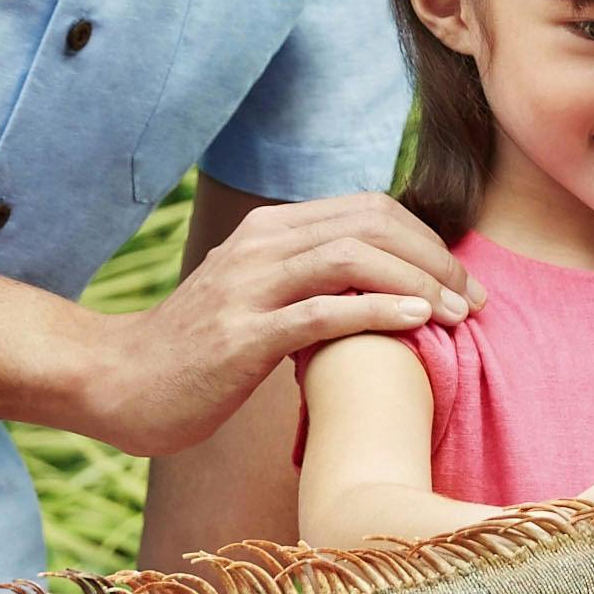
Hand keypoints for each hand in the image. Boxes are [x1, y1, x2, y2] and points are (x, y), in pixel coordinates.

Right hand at [81, 196, 470, 456]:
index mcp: (269, 231)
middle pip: (372, 224)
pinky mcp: (242, 335)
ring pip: (353, 258)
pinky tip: (419, 324)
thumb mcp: (253, 299)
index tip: (461, 280)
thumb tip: (374, 290)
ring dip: (420, 282)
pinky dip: (379, 312)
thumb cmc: (193, 352)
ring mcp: (249, 287)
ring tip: (460, 313)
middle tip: (476, 299)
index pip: (368, 210)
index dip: (426, 239)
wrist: (116, 383)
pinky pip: (322, 311)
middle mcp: (261, 246)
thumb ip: (304, 283)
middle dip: (436, 258)